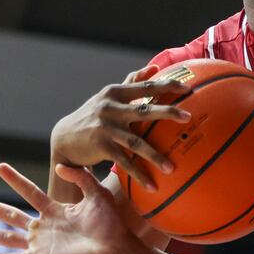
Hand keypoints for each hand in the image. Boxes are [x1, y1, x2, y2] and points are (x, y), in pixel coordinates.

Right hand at [0, 162, 140, 253]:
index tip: (0, 166)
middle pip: (10, 215)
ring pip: (7, 238)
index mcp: (56, 211)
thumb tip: (60, 165)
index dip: (15, 180)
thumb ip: (80, 177)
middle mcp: (45, 227)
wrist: (119, 251)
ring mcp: (42, 245)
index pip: (29, 192)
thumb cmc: (112, 224)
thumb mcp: (97, 193)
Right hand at [51, 66, 190, 184]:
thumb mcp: (109, 96)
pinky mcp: (101, 147)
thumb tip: (155, 68)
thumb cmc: (94, 115)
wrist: (64, 138)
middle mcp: (110, 108)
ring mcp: (105, 128)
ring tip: (172, 168)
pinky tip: (152, 186)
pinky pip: (124, 162)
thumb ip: (132, 82)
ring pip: (136, 142)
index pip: (145, 87)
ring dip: (155, 156)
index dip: (167, 86)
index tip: (188, 88)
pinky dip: (139, 174)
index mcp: (115, 93)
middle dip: (168, 112)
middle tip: (189, 117)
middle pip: (144, 110)